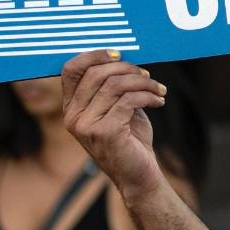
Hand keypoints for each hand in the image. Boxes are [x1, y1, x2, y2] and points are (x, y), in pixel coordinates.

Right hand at [61, 51, 167, 201]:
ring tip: (158, 89)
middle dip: (128, 69)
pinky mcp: (105, 133)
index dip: (94, 55)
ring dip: (143, 83)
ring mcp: (86, 126)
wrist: (139, 175)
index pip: (71, 69)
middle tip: (147, 75)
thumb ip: (114, 86)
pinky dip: (148, 96)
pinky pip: (128, 101)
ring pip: (115, 85)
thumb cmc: (130, 139)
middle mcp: (73, 116)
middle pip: (97, 73)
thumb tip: (124, 57)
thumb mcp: (118, 107)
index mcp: (72, 107)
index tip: (119, 54)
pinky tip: (159, 101)